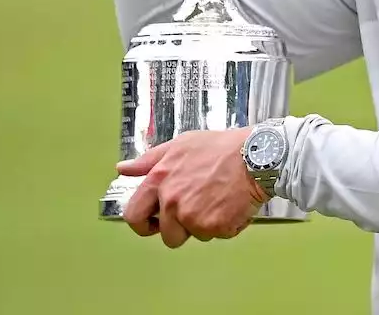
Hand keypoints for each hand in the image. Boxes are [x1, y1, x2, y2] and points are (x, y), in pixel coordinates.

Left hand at [118, 127, 268, 248]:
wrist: (256, 155)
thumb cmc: (221, 147)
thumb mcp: (180, 145)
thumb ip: (149, 160)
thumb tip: (122, 169)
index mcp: (159, 180)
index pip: (134, 215)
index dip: (143, 223)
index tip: (154, 222)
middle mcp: (172, 201)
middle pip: (167, 235)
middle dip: (177, 232)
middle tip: (194, 217)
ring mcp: (192, 216)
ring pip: (195, 234)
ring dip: (206, 224)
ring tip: (219, 200)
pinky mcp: (214, 227)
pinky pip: (217, 234)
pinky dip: (226, 224)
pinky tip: (233, 203)